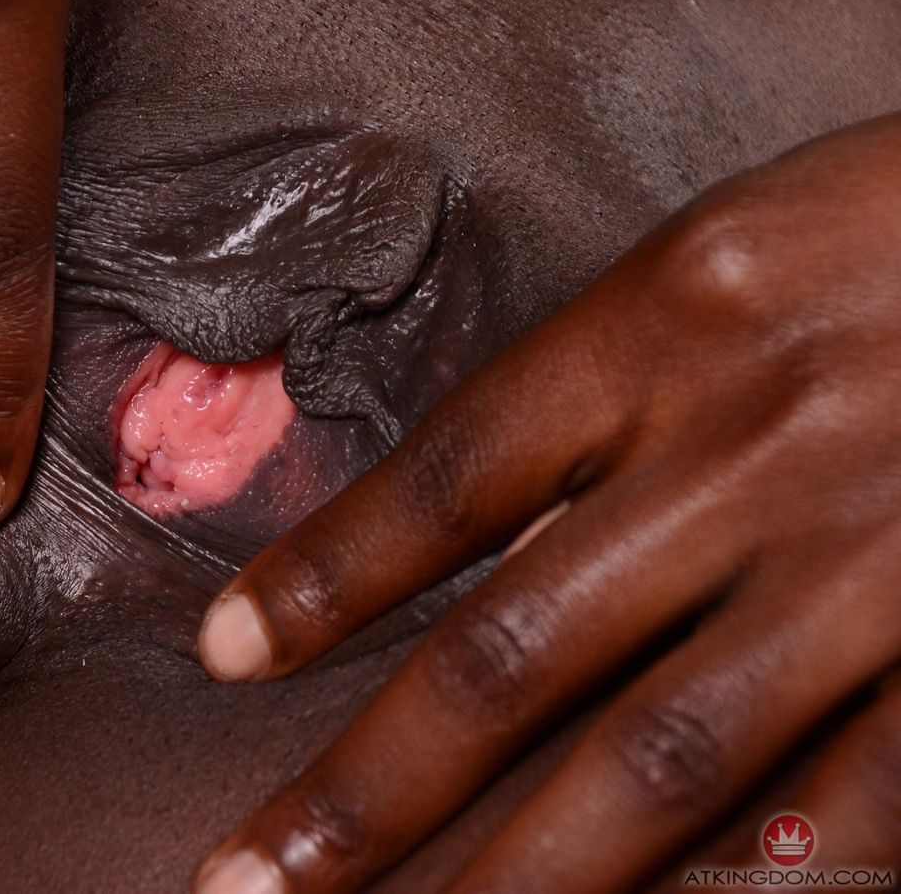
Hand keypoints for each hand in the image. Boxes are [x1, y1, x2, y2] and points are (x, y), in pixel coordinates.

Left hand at [191, 114, 900, 892]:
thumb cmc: (880, 228)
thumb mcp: (717, 262)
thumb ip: (599, 397)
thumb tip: (482, 546)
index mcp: (667, 322)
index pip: (452, 473)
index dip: (325, 577)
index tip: (221, 661)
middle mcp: (752, 442)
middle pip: (519, 648)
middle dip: (373, 788)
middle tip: (248, 884)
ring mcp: (870, 550)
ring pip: (661, 752)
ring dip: (527, 874)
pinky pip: (861, 787)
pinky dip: (765, 873)